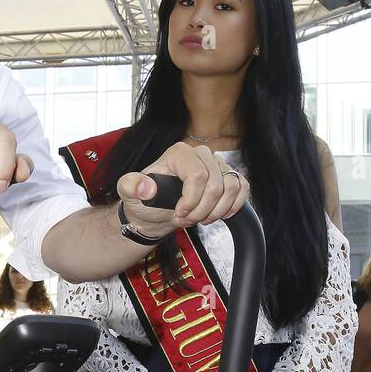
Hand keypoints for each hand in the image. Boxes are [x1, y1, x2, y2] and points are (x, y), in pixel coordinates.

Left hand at [116, 142, 249, 240]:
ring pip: (231, 187)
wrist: (157, 213)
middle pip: (215, 185)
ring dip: (216, 211)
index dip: (191, 200)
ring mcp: (217, 165)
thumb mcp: (128, 193)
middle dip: (201, 210)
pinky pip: (242, 187)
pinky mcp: (228, 177)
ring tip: (200, 217)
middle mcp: (201, 154)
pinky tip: (220, 214)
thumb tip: (146, 188)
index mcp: (179, 153)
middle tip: (186, 218)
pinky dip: (233, 205)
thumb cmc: (145, 201)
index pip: (198, 176)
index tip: (179, 212)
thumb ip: (130, 186)